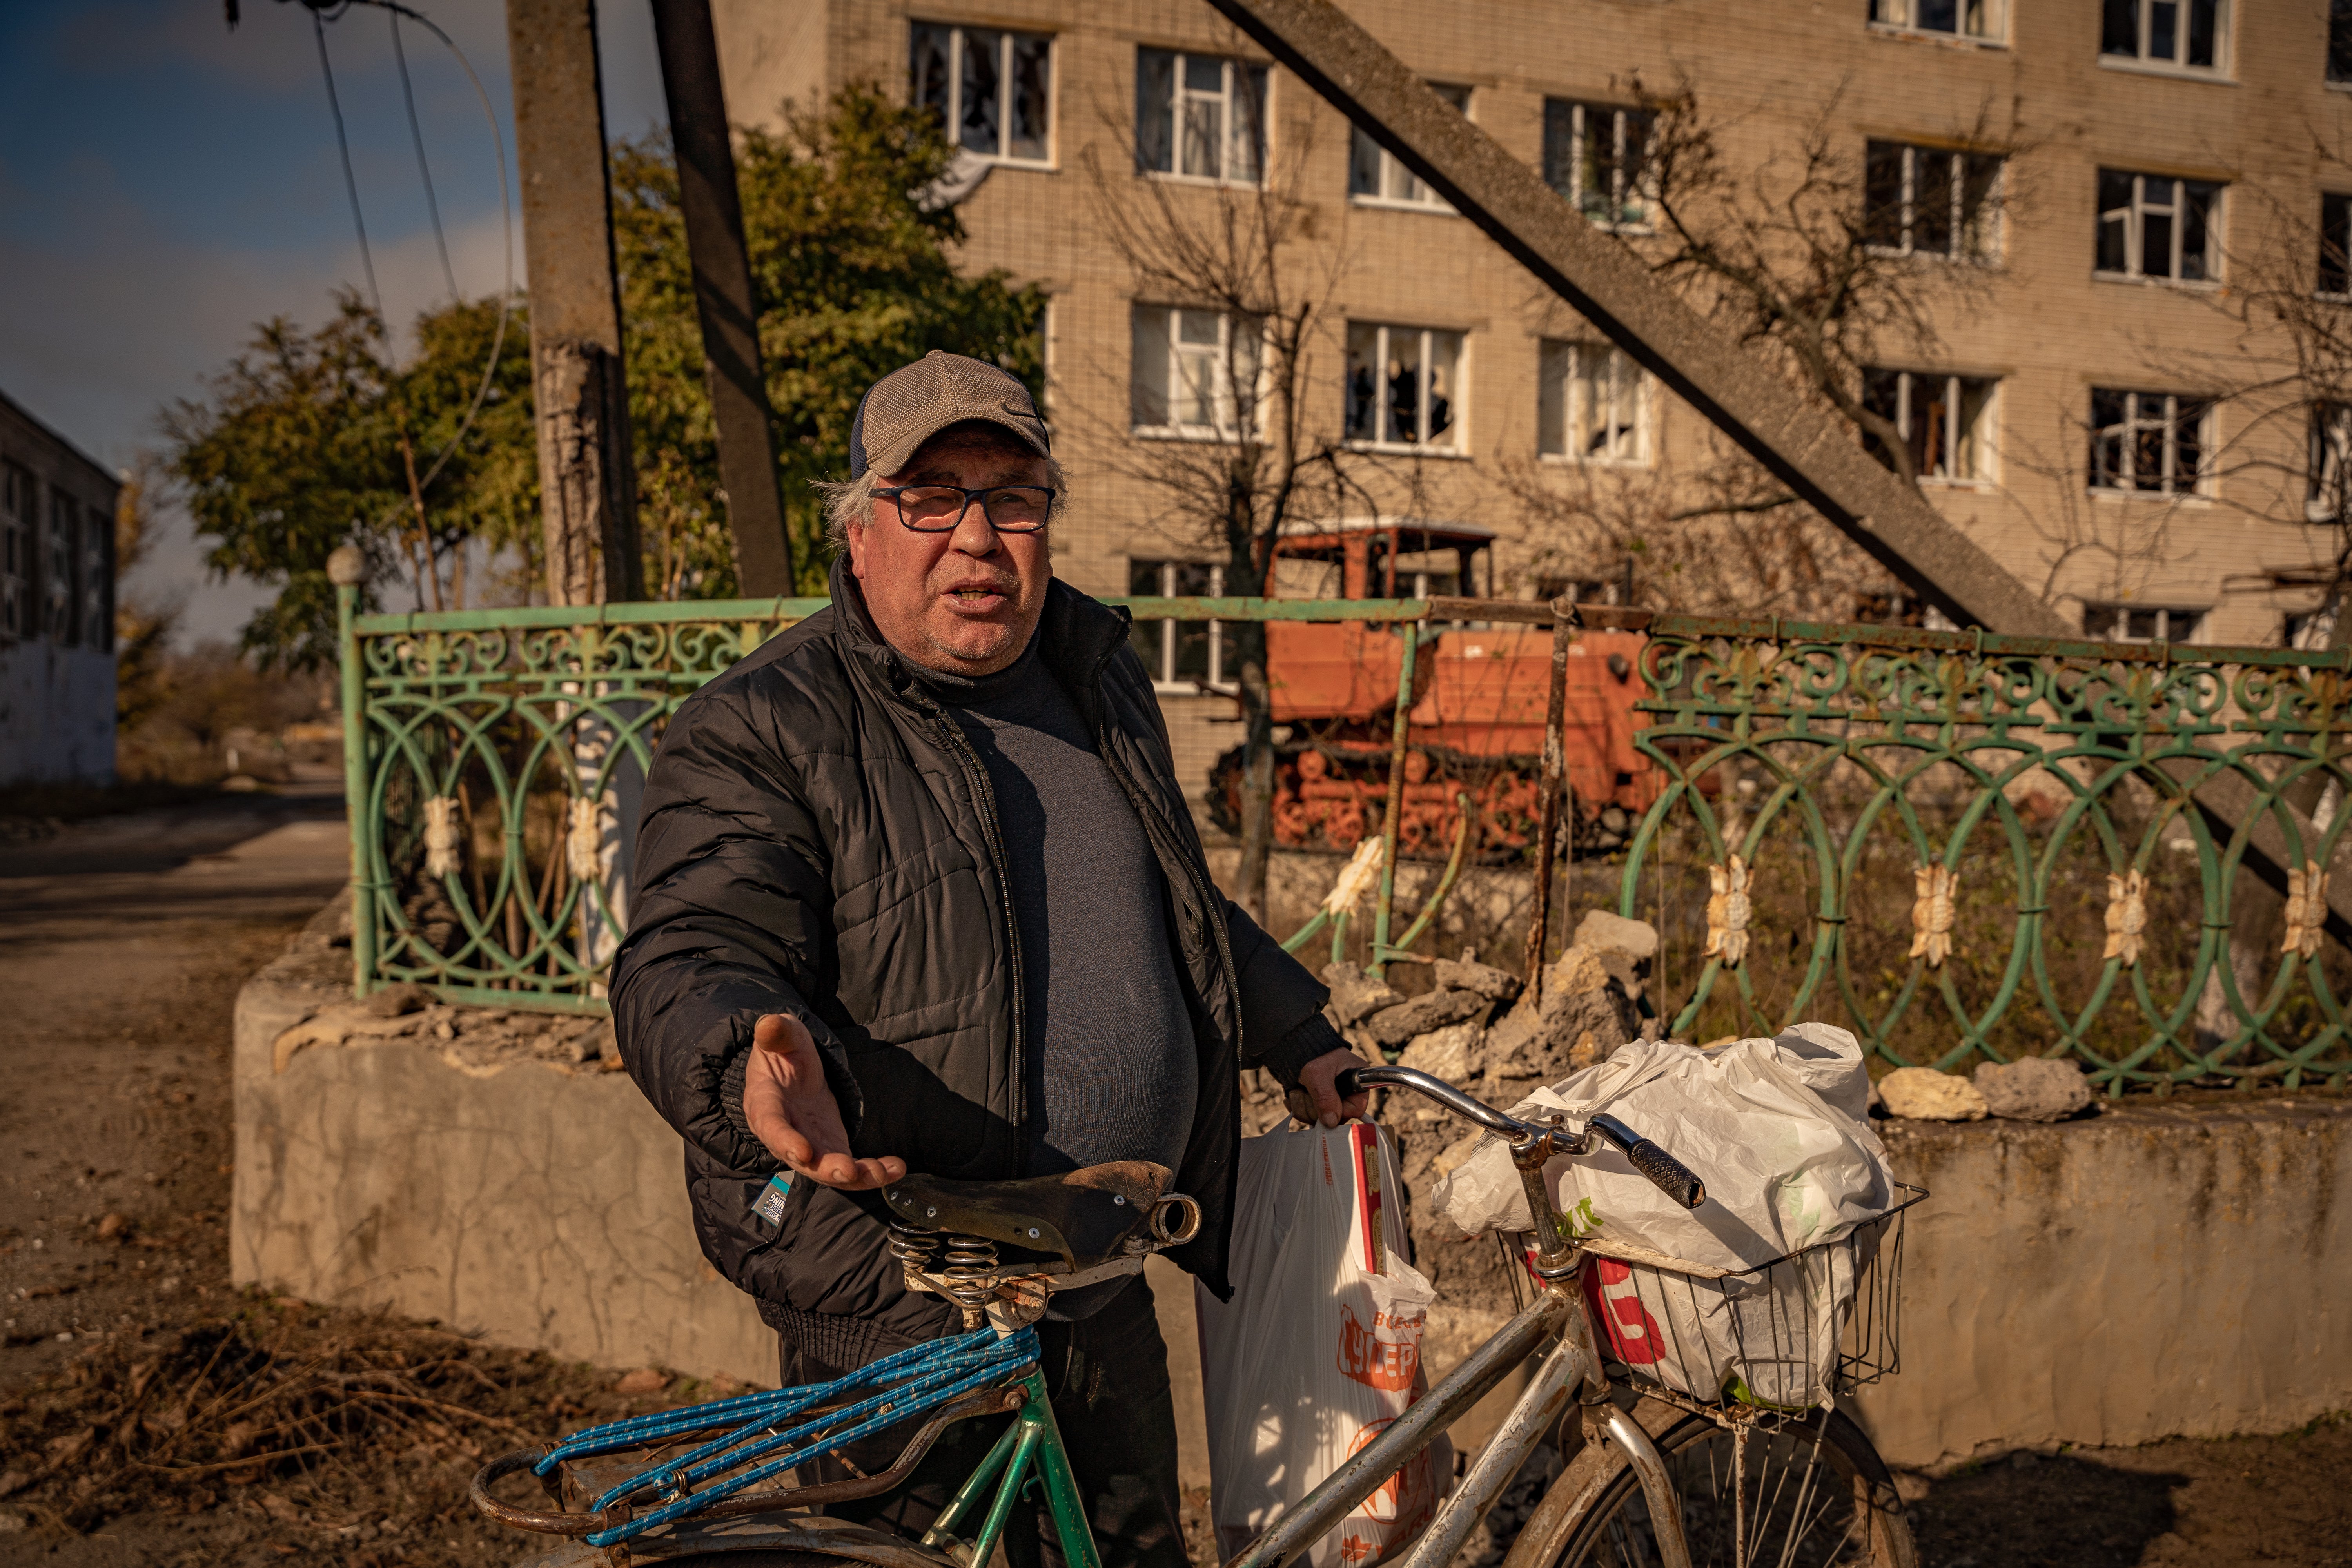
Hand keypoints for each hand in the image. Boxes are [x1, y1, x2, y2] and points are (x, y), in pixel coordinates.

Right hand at [742, 1013, 903, 1189]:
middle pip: (803, 1161)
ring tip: (885, 1172)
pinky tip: (896, 1168)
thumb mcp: (782, 1037)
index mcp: (766, 1106)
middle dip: (827, 1169)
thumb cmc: (783, 1052)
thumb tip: (769, 1024)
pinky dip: (872, 1172)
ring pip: (829, 1171)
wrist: (791, 1070)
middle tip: (849, 1171)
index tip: (804, 1152)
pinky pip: (850, 1167)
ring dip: (856, 1176)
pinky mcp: (831, 1148)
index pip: (772, 1127)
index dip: (786, 1141)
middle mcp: (785, 1135)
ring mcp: (810, 1145)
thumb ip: (778, 1033)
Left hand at [1294, 1047, 1371, 1128]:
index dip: (1340, 1112)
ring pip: (1319, 1118)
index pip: (1356, 1109)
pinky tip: (1295, 1093)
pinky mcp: (1318, 1103)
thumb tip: (1331, 1122)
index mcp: (1356, 1081)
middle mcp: (1346, 1092)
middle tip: (1306, 1093)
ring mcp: (1331, 1099)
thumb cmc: (1313, 1054)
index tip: (1325, 1107)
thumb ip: (1326, 1097)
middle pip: (1335, 1117)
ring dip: (1304, 1106)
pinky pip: (1308, 1115)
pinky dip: (1298, 1106)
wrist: (1297, 1047)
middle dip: (1316, 1109)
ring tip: (1299, 1090)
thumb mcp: (1318, 1074)